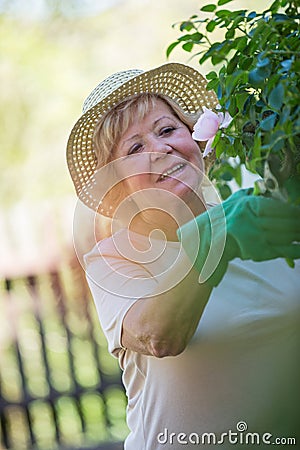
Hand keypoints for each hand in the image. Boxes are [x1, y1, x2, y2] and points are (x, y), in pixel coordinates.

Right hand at [178, 189, 299, 286]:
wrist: (201, 244)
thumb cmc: (217, 223)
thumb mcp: (230, 204)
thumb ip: (243, 195)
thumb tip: (256, 188)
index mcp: (246, 205)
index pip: (277, 207)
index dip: (292, 212)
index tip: (299, 213)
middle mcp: (250, 219)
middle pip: (283, 221)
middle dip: (296, 224)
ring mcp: (252, 236)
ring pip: (284, 235)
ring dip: (297, 235)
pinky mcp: (254, 252)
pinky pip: (280, 250)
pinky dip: (293, 251)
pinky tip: (299, 249)